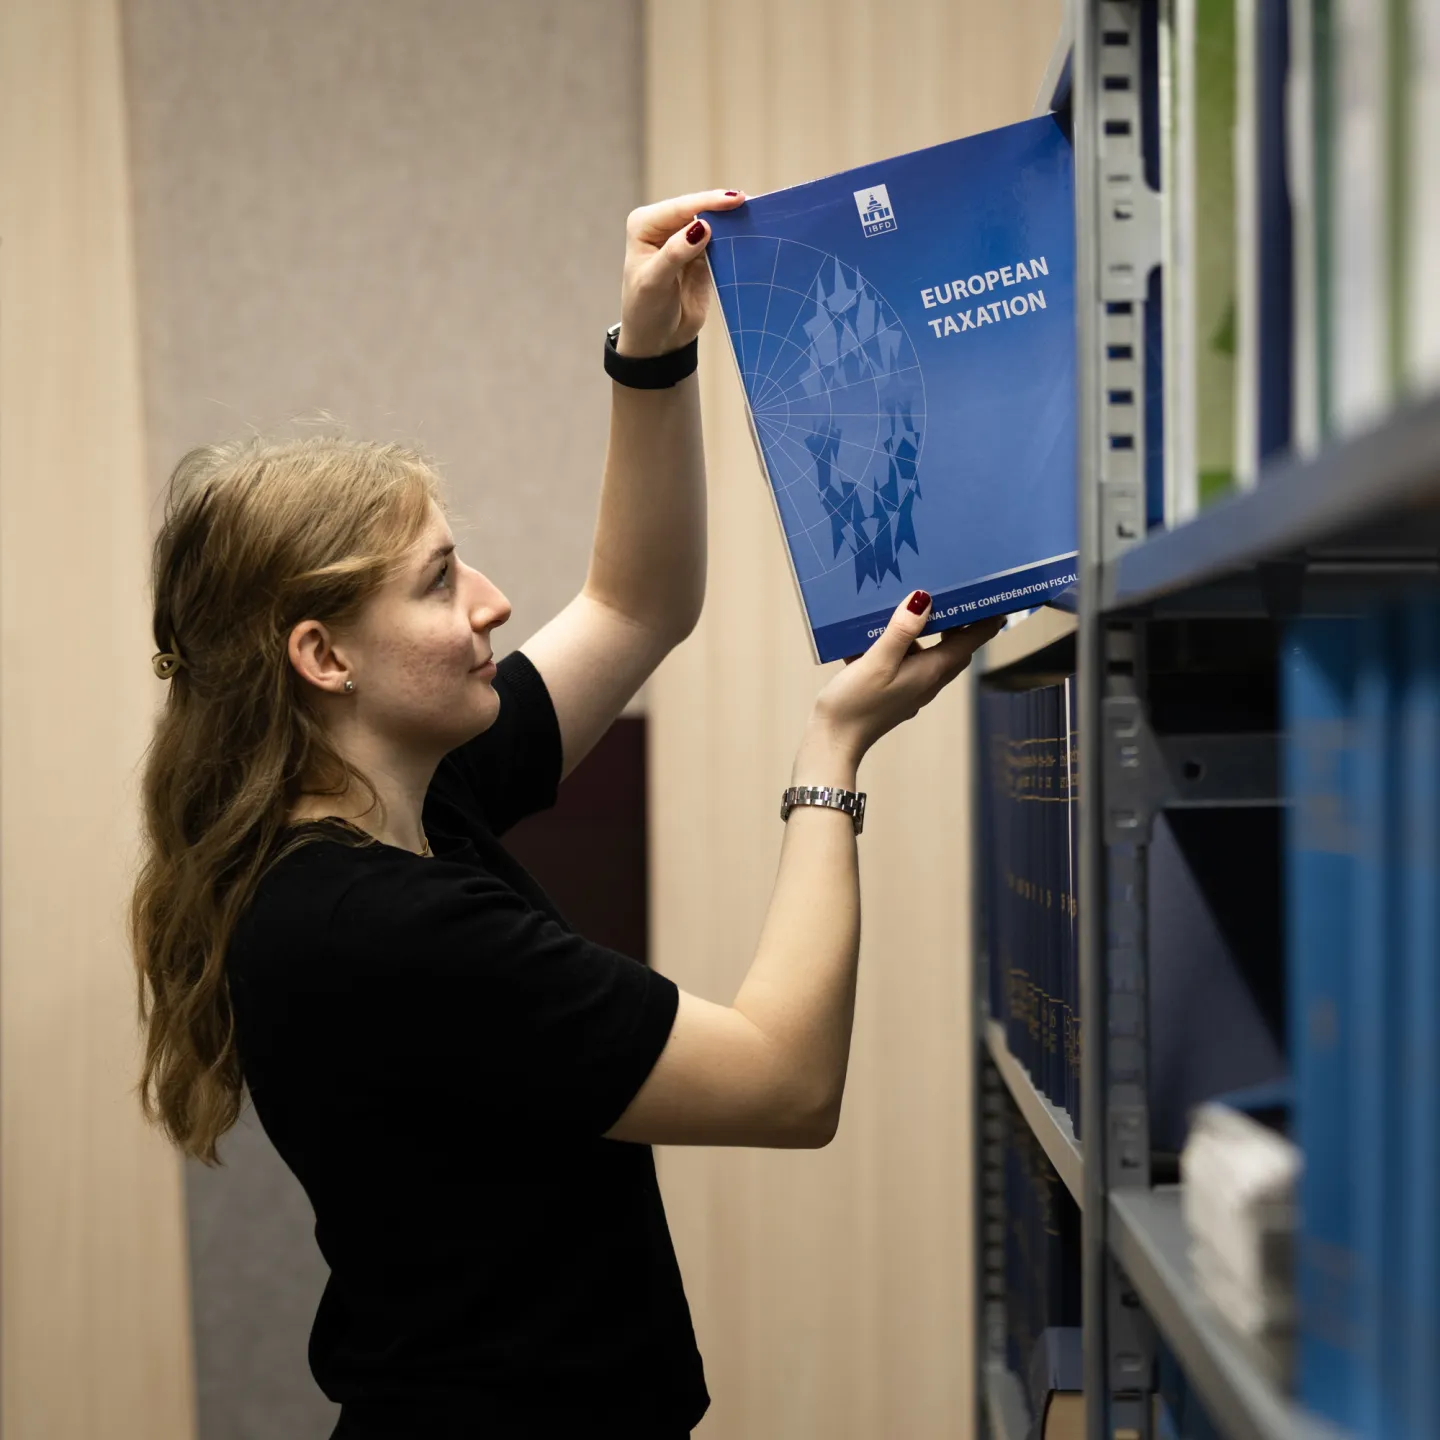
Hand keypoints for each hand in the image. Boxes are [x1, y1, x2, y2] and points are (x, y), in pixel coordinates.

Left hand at [616, 188, 746, 358]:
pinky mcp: (702, 256)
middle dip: (724, 208)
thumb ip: (676, 252)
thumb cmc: (646, 311)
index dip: (709, 202)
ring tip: (759, 214)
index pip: (681, 207)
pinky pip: (722, 242)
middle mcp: (664, 227)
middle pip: (699, 209)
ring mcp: (685, 240)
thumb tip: (702, 225)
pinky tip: (752, 234)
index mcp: (646, 225)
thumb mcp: (655, 282)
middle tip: (755, 204)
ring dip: (733, 222)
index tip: (736, 200)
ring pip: (713, 224)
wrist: (657, 341)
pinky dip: (735, 239)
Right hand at [806, 593, 1004, 764]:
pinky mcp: (893, 694)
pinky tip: (875, 639)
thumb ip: (902, 631)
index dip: (986, 622)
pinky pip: (906, 666)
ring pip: (929, 657)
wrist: (833, 741)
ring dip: (927, 636)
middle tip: (957, 599)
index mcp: (930, 671)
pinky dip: (901, 650)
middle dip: (960, 626)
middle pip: (954, 650)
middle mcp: (927, 682)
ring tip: (912, 611)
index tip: (998, 602)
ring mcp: (911, 690)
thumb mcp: (877, 661)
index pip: (969, 642)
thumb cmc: (855, 703)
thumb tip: (924, 599)